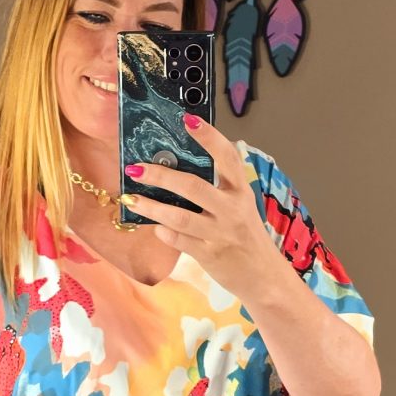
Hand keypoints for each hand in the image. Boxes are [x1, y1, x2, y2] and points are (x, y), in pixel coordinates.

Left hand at [121, 117, 275, 303]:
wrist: (263, 276)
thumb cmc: (246, 235)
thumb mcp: (239, 206)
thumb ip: (217, 188)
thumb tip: (176, 167)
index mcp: (240, 191)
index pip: (227, 157)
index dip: (209, 136)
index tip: (188, 120)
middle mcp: (232, 209)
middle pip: (193, 186)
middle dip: (160, 175)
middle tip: (136, 168)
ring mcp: (220, 233)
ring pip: (179, 216)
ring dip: (151, 206)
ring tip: (131, 198)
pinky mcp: (209, 255)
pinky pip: (179, 240)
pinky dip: (163, 232)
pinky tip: (154, 226)